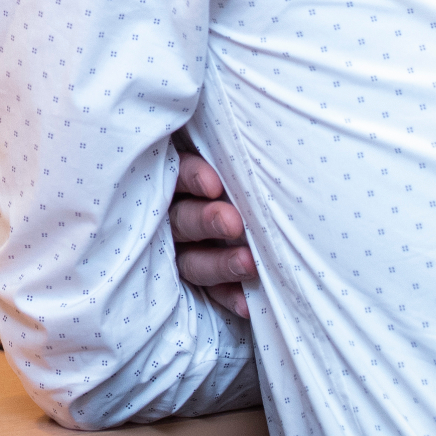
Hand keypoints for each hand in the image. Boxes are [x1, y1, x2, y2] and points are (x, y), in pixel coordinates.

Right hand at [172, 148, 252, 317]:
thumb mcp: (230, 171)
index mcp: (174, 182)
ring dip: (219, 263)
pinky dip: (227, 297)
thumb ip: (233, 163)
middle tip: (233, 223)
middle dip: (207, 221)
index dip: (192, 178)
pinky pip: (208, 294)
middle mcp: (171, 218)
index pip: (176, 174)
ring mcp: (180, 253)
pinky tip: (246, 304)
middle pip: (182, 219)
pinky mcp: (195, 283)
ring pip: (191, 260)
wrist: (244, 230)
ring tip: (249, 265)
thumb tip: (264, 130)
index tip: (214, 185)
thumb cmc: (244, 187)